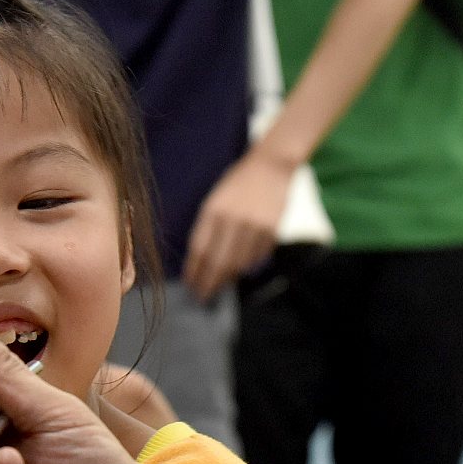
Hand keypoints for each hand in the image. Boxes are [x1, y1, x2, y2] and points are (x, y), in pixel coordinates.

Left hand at [183, 149, 294, 300]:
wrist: (271, 167)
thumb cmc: (238, 182)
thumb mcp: (216, 199)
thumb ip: (209, 227)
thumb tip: (203, 260)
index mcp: (214, 210)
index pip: (200, 249)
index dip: (194, 271)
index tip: (190, 284)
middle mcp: (233, 220)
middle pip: (218, 262)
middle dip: (209, 283)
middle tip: (202, 296)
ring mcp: (255, 227)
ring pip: (239, 264)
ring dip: (228, 278)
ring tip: (219, 285)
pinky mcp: (272, 231)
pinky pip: (257, 258)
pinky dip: (247, 266)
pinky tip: (241, 269)